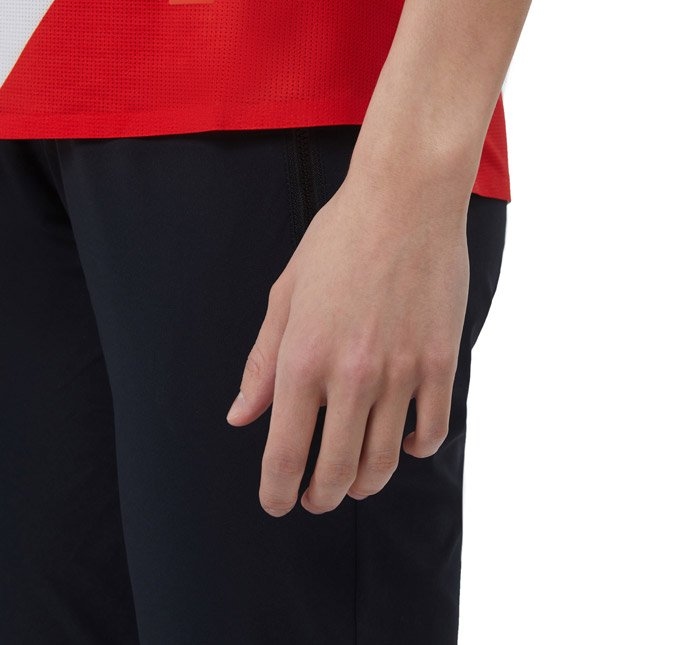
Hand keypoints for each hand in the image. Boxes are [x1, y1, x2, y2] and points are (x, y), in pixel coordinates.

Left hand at [225, 173, 470, 516]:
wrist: (405, 199)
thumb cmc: (339, 238)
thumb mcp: (286, 294)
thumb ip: (263, 361)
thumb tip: (241, 416)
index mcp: (303, 358)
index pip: (285, 453)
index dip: (277, 491)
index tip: (276, 503)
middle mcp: (351, 374)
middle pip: (336, 471)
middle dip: (320, 497)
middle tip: (315, 498)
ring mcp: (402, 371)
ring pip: (385, 460)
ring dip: (366, 483)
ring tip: (356, 482)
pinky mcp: (441, 361)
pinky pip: (433, 429)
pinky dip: (417, 448)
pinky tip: (405, 443)